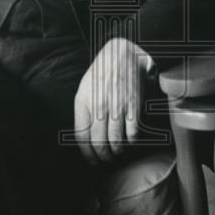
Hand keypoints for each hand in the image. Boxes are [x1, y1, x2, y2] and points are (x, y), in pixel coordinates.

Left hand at [73, 37, 153, 165]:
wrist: (122, 53)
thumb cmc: (102, 71)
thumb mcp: (84, 88)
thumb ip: (83, 110)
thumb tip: (85, 136)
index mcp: (83, 102)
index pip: (81, 137)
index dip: (87, 154)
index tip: (92, 160)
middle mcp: (99, 106)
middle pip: (98, 142)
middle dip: (102, 156)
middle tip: (106, 160)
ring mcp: (117, 106)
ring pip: (115, 141)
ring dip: (116, 152)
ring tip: (117, 153)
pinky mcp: (133, 105)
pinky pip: (132, 133)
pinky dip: (131, 142)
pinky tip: (130, 142)